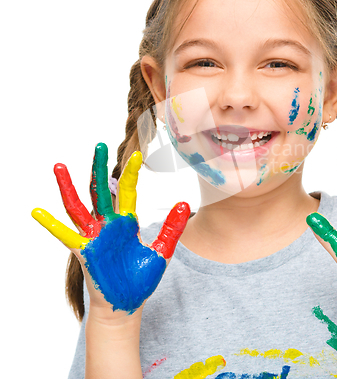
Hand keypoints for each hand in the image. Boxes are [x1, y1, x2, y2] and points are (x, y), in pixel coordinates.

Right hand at [31, 142, 189, 314]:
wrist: (128, 303)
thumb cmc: (142, 278)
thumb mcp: (162, 251)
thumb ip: (172, 227)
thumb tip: (185, 203)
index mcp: (127, 222)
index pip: (127, 191)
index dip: (130, 173)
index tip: (136, 154)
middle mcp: (108, 225)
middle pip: (101, 190)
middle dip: (99, 168)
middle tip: (99, 145)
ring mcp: (94, 236)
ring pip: (79, 206)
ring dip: (69, 187)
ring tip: (59, 167)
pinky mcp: (85, 252)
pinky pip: (66, 236)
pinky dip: (52, 225)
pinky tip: (38, 212)